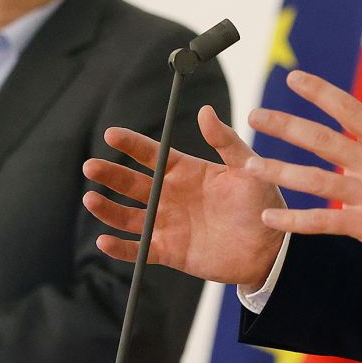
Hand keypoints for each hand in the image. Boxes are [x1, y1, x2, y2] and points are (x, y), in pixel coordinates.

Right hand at [83, 105, 286, 290]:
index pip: (152, 155)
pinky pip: (139, 249)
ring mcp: (168, 224)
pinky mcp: (169, 251)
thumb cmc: (261, 204)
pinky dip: (121, 247)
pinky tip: (104, 241)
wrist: (270, 248)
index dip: (131, 145)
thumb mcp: (246, 169)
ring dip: (108, 208)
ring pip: (129, 215)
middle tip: (91, 166)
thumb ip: (225, 141)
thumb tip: (205, 111)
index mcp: (186, 172)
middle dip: (111, 174)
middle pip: (133, 183)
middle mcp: (171, 196)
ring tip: (91, 199)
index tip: (111, 134)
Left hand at [245, 70, 361, 275]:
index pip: (348, 108)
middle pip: (321, 139)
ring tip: (248, 165)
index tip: (292, 78)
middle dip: (284, 125)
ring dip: (279, 171)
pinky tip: (269, 215)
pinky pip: (323, 221)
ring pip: (315, 180)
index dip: (319, 91)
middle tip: (254, 114)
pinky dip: (294, 219)